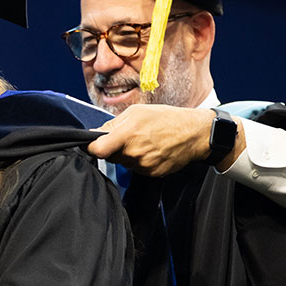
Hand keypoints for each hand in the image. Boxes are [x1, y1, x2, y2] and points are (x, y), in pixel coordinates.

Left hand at [87, 104, 216, 176]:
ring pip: (123, 163)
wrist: (194, 134)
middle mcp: (134, 152)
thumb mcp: (137, 112)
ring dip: (127, 154)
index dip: (91, 147)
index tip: (92, 144)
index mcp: (127, 134)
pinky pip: (137, 169)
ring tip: (144, 141)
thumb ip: (113, 124)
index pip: (97, 150)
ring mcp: (143, 165)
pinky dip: (139, 161)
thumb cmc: (166, 118)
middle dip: (113, 148)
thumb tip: (95, 134)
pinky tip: (152, 150)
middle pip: (110, 156)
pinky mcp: (151, 173)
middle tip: (128, 137)